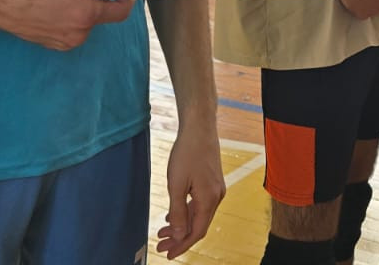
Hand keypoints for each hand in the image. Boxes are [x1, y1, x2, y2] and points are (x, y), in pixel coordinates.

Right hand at [0, 0, 134, 49]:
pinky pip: (73, 29)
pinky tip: (54, 5)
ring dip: (82, 8)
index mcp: (86, 15)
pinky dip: (70, 17)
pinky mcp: (54, 45)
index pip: (120, 12)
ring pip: (86, 22)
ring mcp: (66, 42)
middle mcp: (79, 34)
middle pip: (102, 15)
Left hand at [156, 119, 224, 257]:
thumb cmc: (187, 152)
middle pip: (198, 225)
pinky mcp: (212, 182)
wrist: (199, 127)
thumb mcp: (177, 184)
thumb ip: (179, 212)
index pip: (197, 231)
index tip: (168, 254)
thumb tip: (180, 235)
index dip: (182, 245)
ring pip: (199, 215)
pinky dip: (187, 213)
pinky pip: (200, 204)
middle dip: (180, 238)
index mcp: (209, 199)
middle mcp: (216, 196)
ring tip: (163, 232)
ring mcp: (216, 188)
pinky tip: (174, 215)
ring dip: (182, 226)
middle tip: (161, 245)